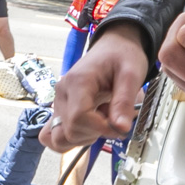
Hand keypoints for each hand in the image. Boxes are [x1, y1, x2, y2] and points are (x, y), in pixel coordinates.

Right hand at [40, 24, 149, 150]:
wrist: (114, 45)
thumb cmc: (122, 55)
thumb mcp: (131, 74)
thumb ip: (124, 102)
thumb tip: (121, 129)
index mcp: (77, 82)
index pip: (79, 118)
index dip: (101, 129)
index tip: (120, 126)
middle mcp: (62, 93)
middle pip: (68, 131)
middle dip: (94, 134)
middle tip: (112, 122)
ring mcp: (59, 101)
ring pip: (58, 137)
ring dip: (81, 139)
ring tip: (100, 125)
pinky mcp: (61, 108)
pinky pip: (53, 133)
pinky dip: (71, 137)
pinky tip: (89, 129)